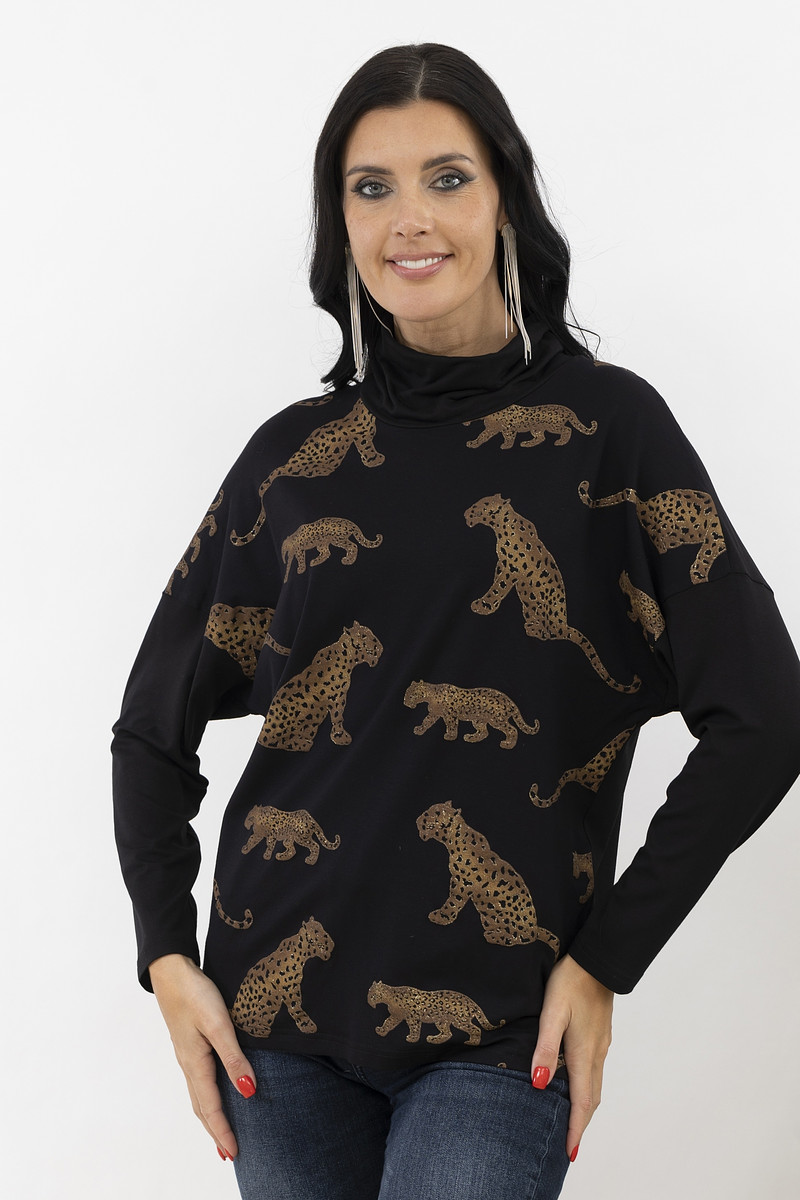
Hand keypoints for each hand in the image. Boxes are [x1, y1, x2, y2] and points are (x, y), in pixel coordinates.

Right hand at [149, 953, 255, 1160]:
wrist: (171, 970)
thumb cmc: (194, 993)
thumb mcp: (218, 1024)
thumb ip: (234, 1058)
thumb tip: (249, 1092)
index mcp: (195, 1063)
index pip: (211, 1107)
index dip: (223, 1131)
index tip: (234, 1154)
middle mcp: (188, 1064)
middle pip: (202, 1107)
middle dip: (215, 1131)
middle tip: (228, 1153)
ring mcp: (186, 1054)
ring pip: (198, 1095)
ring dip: (209, 1116)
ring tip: (220, 1132)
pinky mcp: (188, 1043)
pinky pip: (197, 1080)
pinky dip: (206, 1097)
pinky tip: (213, 1092)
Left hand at [530, 953, 613, 1162]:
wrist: (598, 958)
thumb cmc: (571, 981)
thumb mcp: (552, 1012)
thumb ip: (545, 1047)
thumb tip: (540, 1085)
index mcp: (583, 1053)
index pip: (582, 1102)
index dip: (576, 1129)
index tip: (569, 1154)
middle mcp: (596, 1053)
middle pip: (591, 1099)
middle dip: (581, 1124)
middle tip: (569, 1146)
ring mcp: (601, 1043)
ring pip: (595, 1084)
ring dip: (585, 1107)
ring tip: (572, 1122)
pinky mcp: (600, 1033)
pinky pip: (595, 1070)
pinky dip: (587, 1088)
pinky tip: (576, 1084)